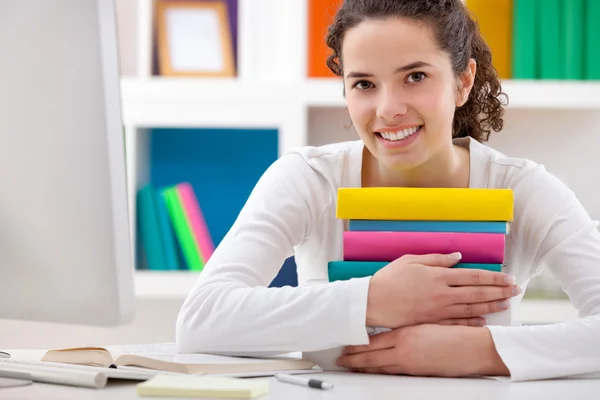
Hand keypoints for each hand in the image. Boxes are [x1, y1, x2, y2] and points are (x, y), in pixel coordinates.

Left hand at [336, 324, 509, 376]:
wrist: (472, 348)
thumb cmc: (453, 333)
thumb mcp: (426, 322)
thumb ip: (407, 326)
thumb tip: (392, 329)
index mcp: (404, 335)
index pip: (372, 342)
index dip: (356, 346)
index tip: (345, 347)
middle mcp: (403, 351)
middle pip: (371, 358)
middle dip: (353, 360)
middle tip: (340, 361)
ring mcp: (409, 365)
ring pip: (380, 368)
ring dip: (364, 368)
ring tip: (351, 367)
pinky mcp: (417, 373)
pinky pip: (392, 373)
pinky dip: (380, 372)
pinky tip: (374, 372)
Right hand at [366, 253, 519, 327]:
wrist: (372, 302)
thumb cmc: (389, 279)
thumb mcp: (411, 261)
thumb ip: (436, 259)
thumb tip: (457, 257)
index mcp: (438, 276)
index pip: (473, 276)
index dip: (493, 277)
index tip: (508, 277)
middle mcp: (442, 294)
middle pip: (478, 293)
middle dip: (500, 291)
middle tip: (517, 290)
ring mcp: (438, 310)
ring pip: (472, 309)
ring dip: (492, 306)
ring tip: (506, 304)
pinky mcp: (432, 322)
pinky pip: (457, 323)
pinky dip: (472, 322)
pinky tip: (484, 321)